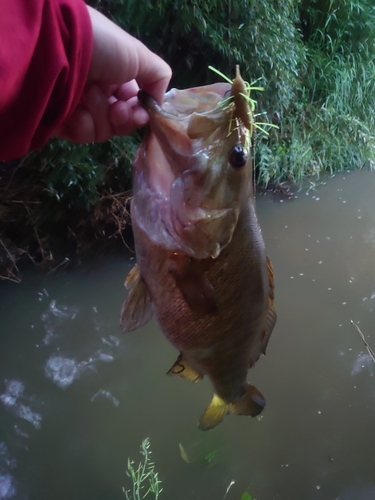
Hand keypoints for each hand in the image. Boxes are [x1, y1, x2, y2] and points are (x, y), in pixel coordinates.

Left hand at [54, 6, 170, 142]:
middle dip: (122, 119)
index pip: (132, 105)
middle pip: (119, 123)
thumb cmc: (103, 46)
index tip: (141, 114)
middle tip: (117, 110)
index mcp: (113, 76)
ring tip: (90, 96)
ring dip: (101, 117)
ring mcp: (77, 107)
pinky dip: (82, 124)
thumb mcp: (139, 55)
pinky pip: (81, 135)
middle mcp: (96, 92)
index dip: (139, 113)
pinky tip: (76, 109)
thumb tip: (158, 103)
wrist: (59, 46)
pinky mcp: (59, 120)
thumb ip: (158, 77)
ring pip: (102, 131)